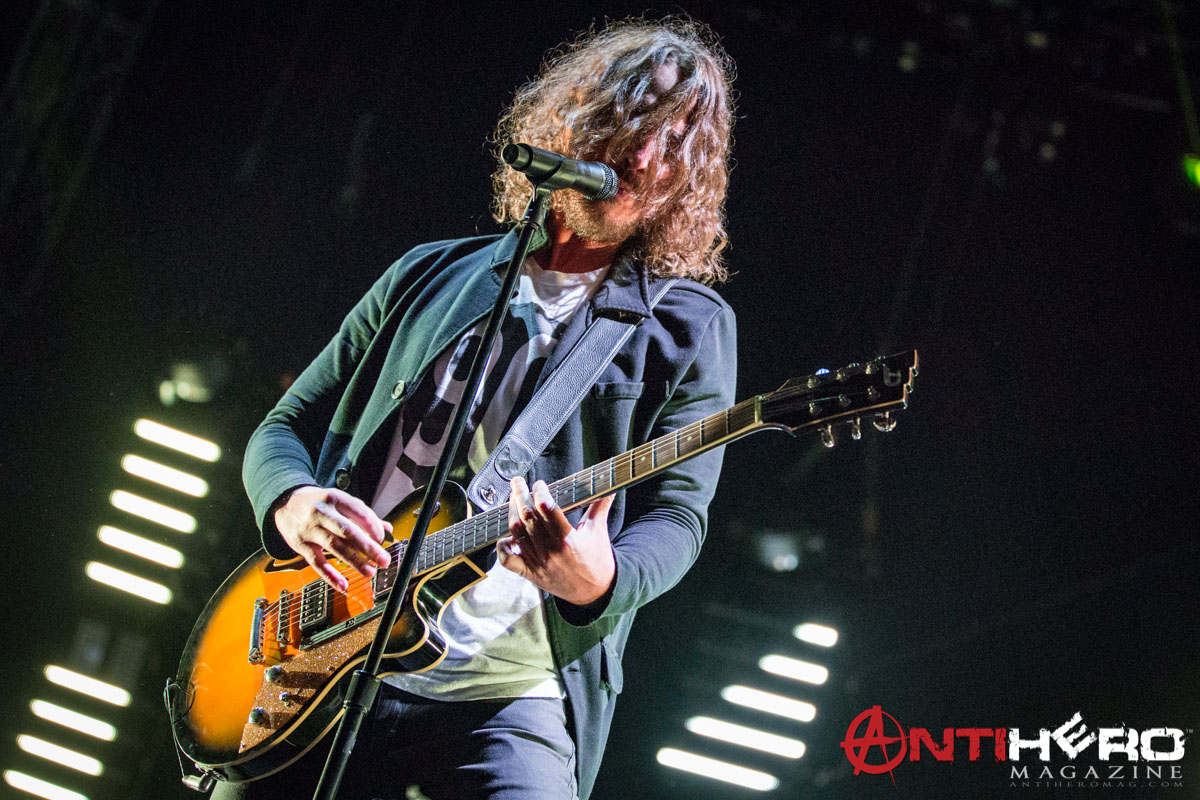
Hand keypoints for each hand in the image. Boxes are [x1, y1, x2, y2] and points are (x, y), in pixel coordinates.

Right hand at [273, 486, 391, 591]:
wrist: (285, 503)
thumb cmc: (318, 503)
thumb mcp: (339, 501)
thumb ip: (362, 515)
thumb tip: (387, 529)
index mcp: (335, 498)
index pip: (359, 512)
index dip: (374, 527)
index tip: (383, 539)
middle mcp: (321, 513)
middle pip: (347, 531)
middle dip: (368, 547)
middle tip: (383, 560)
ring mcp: (310, 529)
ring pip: (334, 547)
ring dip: (354, 561)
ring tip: (369, 572)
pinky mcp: (300, 545)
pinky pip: (317, 562)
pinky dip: (330, 575)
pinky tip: (343, 585)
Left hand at [497, 477, 615, 605]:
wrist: (594, 592)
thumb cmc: (597, 560)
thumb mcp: (599, 531)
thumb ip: (600, 506)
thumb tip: (609, 488)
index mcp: (567, 539)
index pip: (546, 508)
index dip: (539, 492)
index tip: (539, 484)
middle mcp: (550, 550)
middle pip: (527, 517)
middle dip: (519, 495)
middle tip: (517, 483)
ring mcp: (538, 562)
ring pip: (516, 533)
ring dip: (511, 513)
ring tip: (512, 500)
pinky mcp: (530, 573)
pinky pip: (509, 560)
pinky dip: (502, 547)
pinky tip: (505, 536)